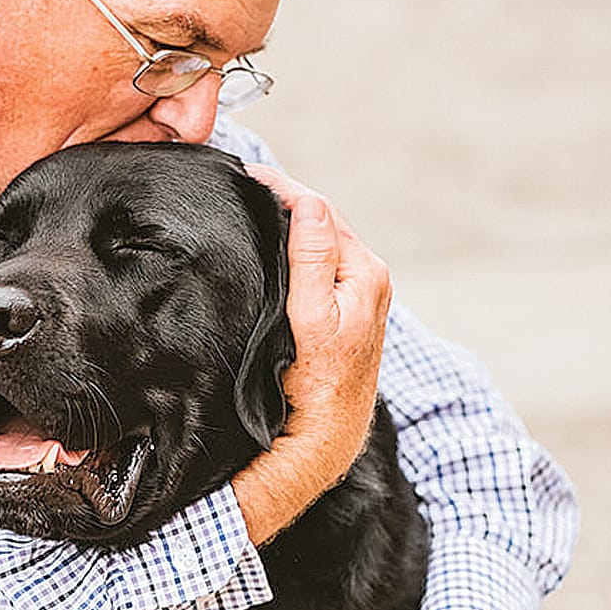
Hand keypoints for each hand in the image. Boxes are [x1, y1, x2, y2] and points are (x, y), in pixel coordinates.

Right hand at [230, 166, 390, 546]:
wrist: (325, 435)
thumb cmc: (317, 382)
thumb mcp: (311, 318)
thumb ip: (312, 259)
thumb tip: (309, 203)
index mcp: (366, 272)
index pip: (320, 211)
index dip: (282, 188)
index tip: (245, 174)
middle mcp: (369, 278)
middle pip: (322, 222)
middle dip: (285, 199)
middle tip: (241, 183)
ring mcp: (359, 294)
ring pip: (320, 241)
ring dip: (289, 222)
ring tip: (251, 205)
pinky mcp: (345, 310)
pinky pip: (319, 262)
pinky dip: (296, 246)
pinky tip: (270, 244)